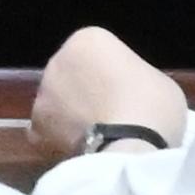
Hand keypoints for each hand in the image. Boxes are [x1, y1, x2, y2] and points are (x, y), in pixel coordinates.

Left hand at [31, 26, 190, 151]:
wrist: (130, 145)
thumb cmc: (153, 105)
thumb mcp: (158, 81)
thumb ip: (135, 79)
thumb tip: (127, 93)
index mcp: (89, 40)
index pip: (98, 54)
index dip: (114, 77)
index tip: (128, 96)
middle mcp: (58, 60)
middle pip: (72, 77)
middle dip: (86, 95)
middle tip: (112, 118)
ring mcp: (43, 95)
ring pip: (57, 106)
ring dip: (71, 119)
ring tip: (98, 141)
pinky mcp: (36, 129)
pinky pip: (48, 135)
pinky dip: (60, 145)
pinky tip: (81, 155)